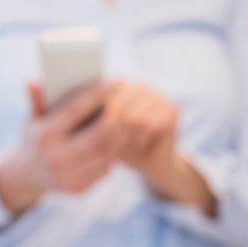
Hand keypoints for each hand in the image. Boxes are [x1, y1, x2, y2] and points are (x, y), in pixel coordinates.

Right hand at [0, 81, 118, 214]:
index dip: (96, 95)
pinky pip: (105, 168)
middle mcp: (55, 158)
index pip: (74, 111)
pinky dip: (113, 153)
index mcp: (43, 136)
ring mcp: (67, 176)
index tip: (113, 82)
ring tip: (126, 121)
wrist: (26, 177)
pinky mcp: (78, 189)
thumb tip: (31, 81)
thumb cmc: (34, 139)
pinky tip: (117, 140)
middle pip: (96, 135)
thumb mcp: (31, 119)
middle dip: (115, 118)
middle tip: (126, 103)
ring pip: (105, 153)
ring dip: (119, 136)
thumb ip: (35, 100)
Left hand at [104, 81, 215, 217]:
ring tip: (127, 142)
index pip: (104, 95)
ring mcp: (158, 95)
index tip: (92, 135)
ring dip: (127, 135)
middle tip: (111, 143)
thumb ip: (92, 119)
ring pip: (133, 117)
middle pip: (118, 106)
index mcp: (121, 85)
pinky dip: (142, 138)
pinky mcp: (172, 108)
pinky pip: (150, 125)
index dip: (98, 117)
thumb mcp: (100, 131)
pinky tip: (140, 143)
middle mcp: (140, 85)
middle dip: (112, 129)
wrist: (148, 161)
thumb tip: (75, 115)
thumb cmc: (119, 145)